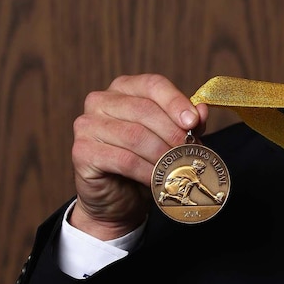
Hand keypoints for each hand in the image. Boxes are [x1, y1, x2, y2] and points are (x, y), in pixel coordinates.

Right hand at [68, 74, 208, 239]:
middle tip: (190, 150)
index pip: (153, 84)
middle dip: (172, 132)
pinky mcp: (81, 152)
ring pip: (135, 136)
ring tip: (178, 166)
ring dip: (162, 154)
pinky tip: (158, 179)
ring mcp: (87, 125)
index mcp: (124, 88)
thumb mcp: (170, 138)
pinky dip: (147, 171)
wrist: (116, 199)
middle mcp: (100, 100)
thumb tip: (201, 110)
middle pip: (145, 110)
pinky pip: (123, 159)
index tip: (193, 121)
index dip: (176, 102)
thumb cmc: (143, 161)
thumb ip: (186, 123)